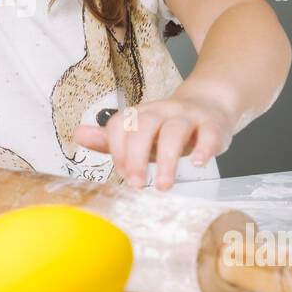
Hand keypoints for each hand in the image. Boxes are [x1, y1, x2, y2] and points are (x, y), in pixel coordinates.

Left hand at [72, 91, 236, 190]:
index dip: (117, 150)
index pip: (121, 124)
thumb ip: (110, 139)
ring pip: (175, 131)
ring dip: (168, 160)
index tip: (123, 174)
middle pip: (145, 126)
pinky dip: (204, 148)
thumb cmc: (168, 127)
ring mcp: (188, 117)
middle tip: (137, 184)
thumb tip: (78, 135)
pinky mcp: (213, 124)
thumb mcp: (139, 134)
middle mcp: (162, 112)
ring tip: (164, 185)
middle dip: (137, 156)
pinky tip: (199, 163)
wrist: (210, 106)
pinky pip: (209, 132)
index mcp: (142, 114)